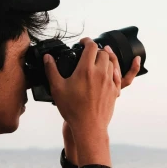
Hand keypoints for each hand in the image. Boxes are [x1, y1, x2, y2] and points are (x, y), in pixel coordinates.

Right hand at [45, 38, 118, 164]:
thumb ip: (51, 70)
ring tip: (100, 59)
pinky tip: (112, 70)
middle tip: (89, 52)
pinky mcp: (115, 91)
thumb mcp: (57, 88)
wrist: (88, 126)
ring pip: (112, 63)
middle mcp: (100, 73)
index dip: (87, 41)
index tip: (83, 42)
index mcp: (86, 70)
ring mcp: (109, 82)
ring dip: (106, 58)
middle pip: (103, 53)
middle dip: (96, 50)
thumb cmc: (72, 109)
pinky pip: (119, 76)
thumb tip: (47, 58)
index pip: (91, 47)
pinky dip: (116, 69)